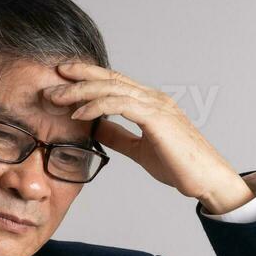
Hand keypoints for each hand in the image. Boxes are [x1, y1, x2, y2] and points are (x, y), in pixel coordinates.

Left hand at [45, 61, 254, 213]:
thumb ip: (119, 136)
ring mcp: (156, 106)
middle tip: (49, 82)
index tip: (62, 78)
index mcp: (149, 103)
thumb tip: (95, 128)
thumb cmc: (179, 166)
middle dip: (77, 78)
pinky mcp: (157, 119)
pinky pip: (121, 105)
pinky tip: (79, 114)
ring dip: (80, 91)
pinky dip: (96, 107)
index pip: (113, 81)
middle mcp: (153, 98)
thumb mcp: (139, 149)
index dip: (87, 76)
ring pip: (111, 88)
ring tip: (56, 98)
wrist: (206, 180)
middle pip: (109, 78)